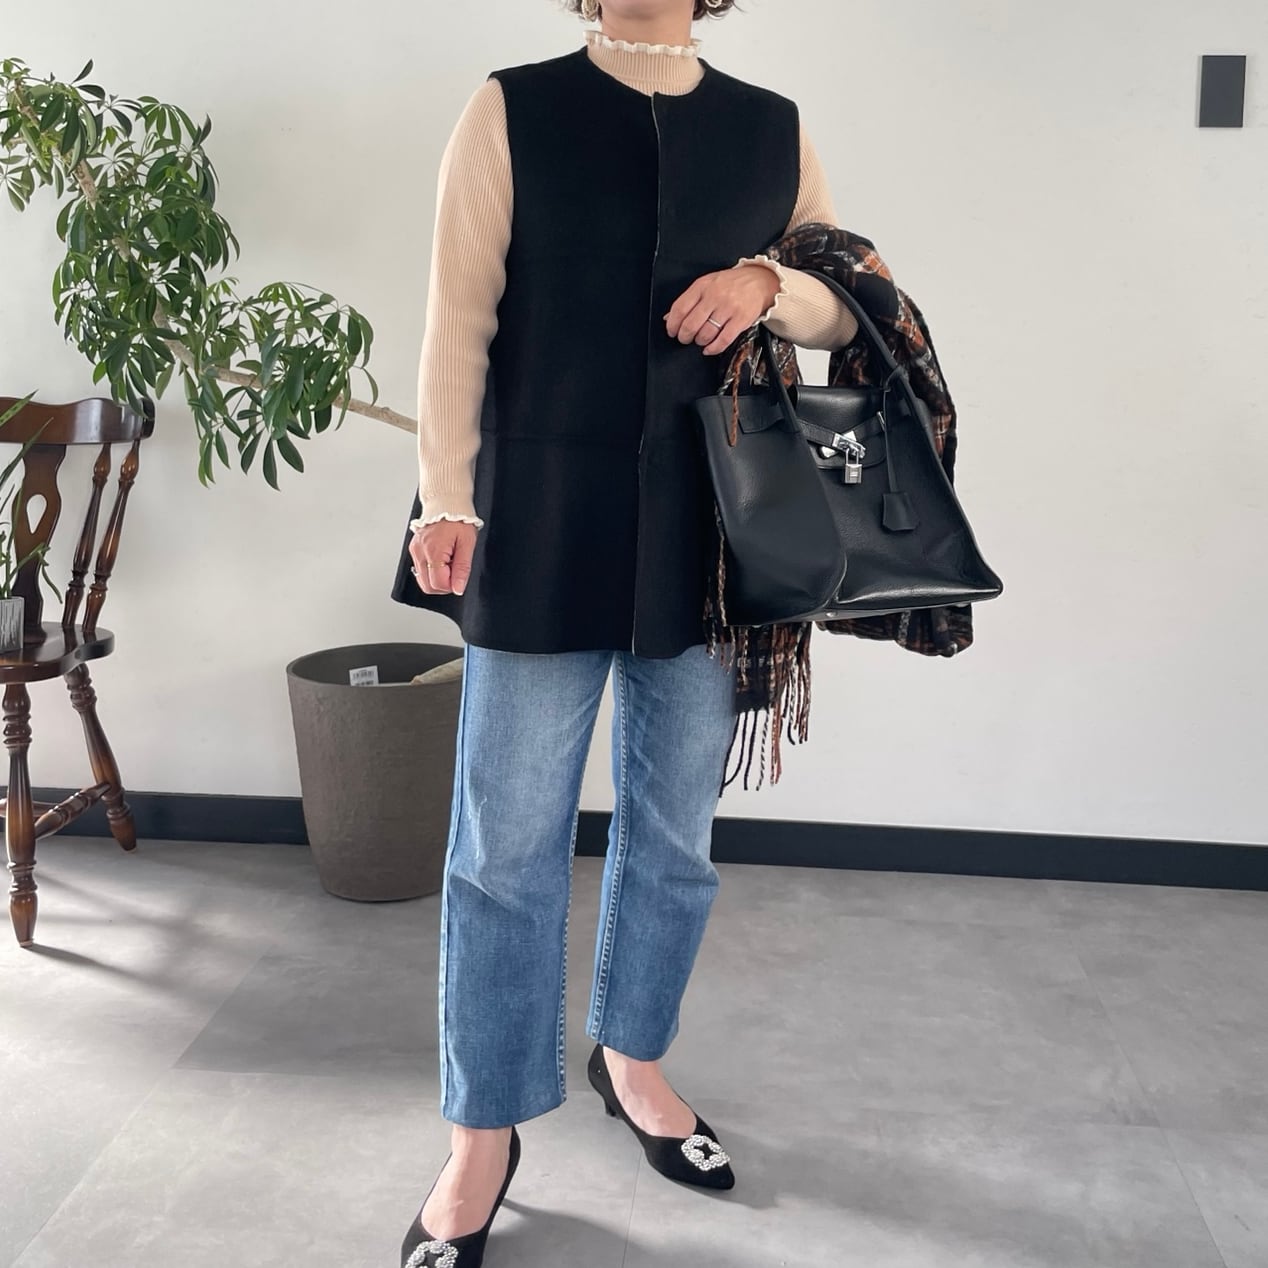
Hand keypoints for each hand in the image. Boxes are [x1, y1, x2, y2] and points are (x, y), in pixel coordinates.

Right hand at [410, 520, 476, 595]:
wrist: (447, 503)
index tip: (460, 577)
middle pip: (427, 586)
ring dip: (437, 578)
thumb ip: (463, 568)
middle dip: (443, 585)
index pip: (438, 583)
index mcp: (433, 550)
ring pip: (422, 580)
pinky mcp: (414, 549)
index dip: (452, 586)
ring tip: (449, 563)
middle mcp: (420, 552)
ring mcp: (415, 551)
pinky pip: (420, 570)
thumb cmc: (458, 520)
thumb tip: (458, 588)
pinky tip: (441, 561)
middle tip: (455, 572)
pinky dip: (432, 571)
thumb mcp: (467, 543)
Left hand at [664, 264, 780, 355]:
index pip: (680, 308)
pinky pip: (723, 340)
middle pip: (691, 324)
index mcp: (702, 286)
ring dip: (699, 341)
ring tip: (700, 339)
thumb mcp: (707, 284)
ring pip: (706, 334)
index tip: (672, 331)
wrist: (759, 281)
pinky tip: (709, 348)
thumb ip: (689, 300)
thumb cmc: (731, 284)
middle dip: (684, 336)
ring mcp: (728, 308)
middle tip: (685, 338)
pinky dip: (713, 348)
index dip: (672, 324)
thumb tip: (669, 318)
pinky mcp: (741, 320)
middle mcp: (715, 296)